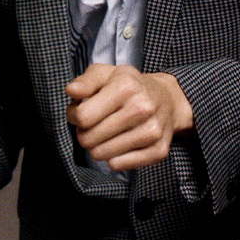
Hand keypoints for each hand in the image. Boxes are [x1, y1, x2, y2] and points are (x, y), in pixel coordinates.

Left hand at [65, 63, 192, 170]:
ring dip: (97, 146)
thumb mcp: (105, 73)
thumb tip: (72, 90)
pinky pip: (118, 165)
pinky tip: (119, 143)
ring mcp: (152, 131)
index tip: (79, 112)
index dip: (73, 116)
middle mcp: (142, 109)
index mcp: (126, 87)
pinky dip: (113, 158)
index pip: (81, 116)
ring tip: (106, 133)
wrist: (168, 98)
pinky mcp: (158, 151)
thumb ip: (84, 81)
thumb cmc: (130, 86)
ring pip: (100, 154)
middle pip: (88, 138)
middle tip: (94, 124)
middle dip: (84, 133)